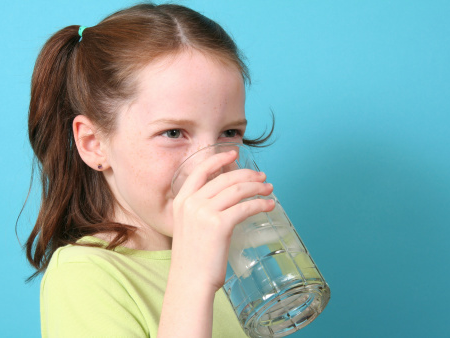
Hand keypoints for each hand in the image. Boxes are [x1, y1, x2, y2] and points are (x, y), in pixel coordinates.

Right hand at [170, 150, 274, 290]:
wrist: (190, 281)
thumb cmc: (193, 258)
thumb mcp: (189, 226)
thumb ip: (201, 209)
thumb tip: (227, 196)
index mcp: (181, 201)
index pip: (200, 170)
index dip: (219, 159)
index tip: (234, 153)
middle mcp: (191, 203)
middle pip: (225, 179)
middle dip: (247, 175)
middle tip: (262, 178)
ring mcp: (204, 213)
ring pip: (237, 190)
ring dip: (257, 188)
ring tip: (269, 189)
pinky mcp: (219, 225)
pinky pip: (245, 207)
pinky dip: (260, 204)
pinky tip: (268, 206)